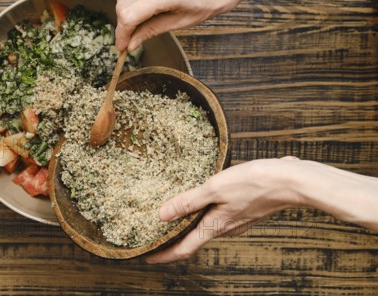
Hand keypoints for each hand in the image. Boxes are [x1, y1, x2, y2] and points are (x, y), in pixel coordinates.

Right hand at [115, 0, 257, 50]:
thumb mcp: (186, 20)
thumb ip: (154, 30)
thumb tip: (134, 42)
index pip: (127, 16)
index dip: (121, 35)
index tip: (122, 48)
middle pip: (122, 4)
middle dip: (122, 25)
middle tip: (129, 41)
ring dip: (127, 13)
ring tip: (139, 29)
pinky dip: (135, 2)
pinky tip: (146, 13)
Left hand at [146, 157, 303, 263]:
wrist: (291, 182)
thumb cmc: (254, 182)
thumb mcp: (215, 188)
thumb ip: (188, 201)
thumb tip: (161, 215)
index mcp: (215, 226)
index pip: (184, 249)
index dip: (164, 255)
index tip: (147, 258)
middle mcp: (226, 228)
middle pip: (194, 240)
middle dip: (173, 241)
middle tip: (155, 238)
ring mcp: (237, 220)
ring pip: (207, 228)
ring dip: (189, 227)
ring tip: (173, 219)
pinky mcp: (245, 210)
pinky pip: (218, 217)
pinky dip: (204, 215)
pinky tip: (201, 203)